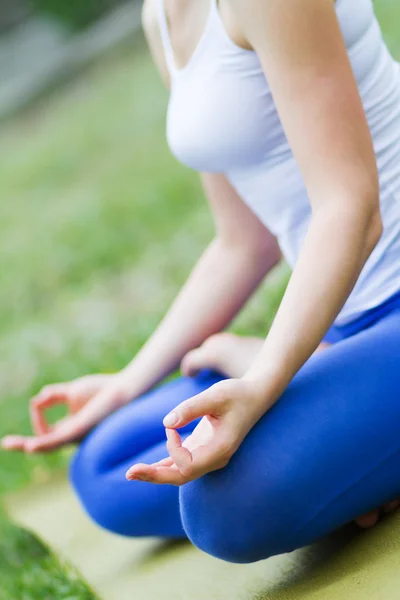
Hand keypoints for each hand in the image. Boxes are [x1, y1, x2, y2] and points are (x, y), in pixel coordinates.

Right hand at [1, 373, 132, 453]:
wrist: (124, 389)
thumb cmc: (103, 390)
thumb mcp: (72, 391)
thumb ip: (53, 395)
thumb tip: (36, 399)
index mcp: (70, 428)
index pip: (45, 431)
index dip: (37, 415)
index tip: (41, 398)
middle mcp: (72, 436)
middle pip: (43, 444)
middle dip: (24, 444)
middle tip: (5, 443)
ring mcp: (76, 435)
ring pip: (49, 445)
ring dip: (30, 444)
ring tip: (12, 444)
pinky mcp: (81, 430)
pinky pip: (60, 439)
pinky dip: (44, 442)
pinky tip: (32, 445)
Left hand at [126, 378, 265, 485]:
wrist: (255, 394)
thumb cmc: (237, 393)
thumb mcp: (215, 395)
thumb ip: (191, 408)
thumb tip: (166, 423)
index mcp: (220, 450)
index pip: (188, 465)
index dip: (173, 448)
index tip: (172, 424)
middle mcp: (214, 459)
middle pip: (180, 477)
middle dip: (154, 476)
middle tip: (129, 474)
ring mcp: (209, 455)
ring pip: (179, 473)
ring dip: (156, 473)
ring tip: (131, 474)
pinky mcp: (203, 447)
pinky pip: (181, 463)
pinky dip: (164, 465)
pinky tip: (147, 469)